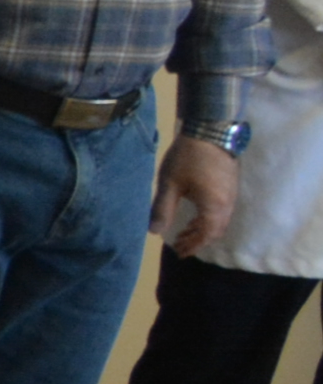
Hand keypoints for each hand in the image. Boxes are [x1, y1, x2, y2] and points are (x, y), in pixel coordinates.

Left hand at [158, 136, 241, 254]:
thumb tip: (154, 232)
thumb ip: (162, 209)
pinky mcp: (230, 186)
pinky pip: (222, 211)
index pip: (206, 235)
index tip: (179, 252)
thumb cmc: (187, 158)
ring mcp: (231, 195)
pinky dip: (209, 219)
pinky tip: (195, 216)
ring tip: (184, 233)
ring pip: (220, 221)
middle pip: (215, 231)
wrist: (211, 131)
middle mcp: (227, 204)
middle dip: (198, 240)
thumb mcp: (170, 184)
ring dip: (203, 230)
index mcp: (214, 206)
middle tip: (179, 246)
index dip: (193, 245)